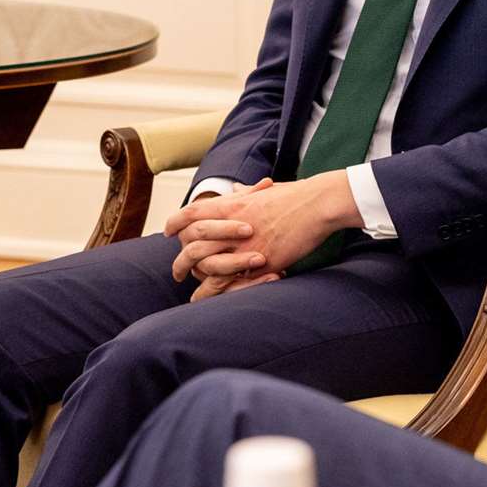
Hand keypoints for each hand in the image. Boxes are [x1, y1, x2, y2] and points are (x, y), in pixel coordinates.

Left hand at [165, 172, 360, 300]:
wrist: (319, 204)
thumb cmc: (297, 195)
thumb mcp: (265, 190)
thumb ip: (246, 193)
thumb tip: (236, 188)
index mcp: (231, 206)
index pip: (191, 215)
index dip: (175, 223)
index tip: (168, 232)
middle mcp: (231, 227)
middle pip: (192, 246)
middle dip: (180, 262)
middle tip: (177, 271)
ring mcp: (244, 246)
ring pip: (208, 269)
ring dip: (197, 282)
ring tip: (193, 292)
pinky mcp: (260, 262)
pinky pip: (233, 281)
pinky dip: (222, 292)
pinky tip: (217, 299)